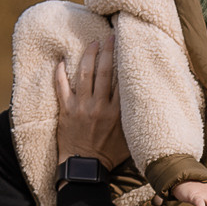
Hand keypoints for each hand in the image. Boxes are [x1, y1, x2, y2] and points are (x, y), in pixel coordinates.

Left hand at [53, 38, 128, 168]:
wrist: (85, 169)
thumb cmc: (108, 156)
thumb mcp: (130, 140)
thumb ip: (135, 122)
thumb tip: (146, 107)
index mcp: (117, 113)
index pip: (123, 81)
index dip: (125, 62)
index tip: (128, 47)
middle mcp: (100, 106)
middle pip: (105, 71)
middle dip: (108, 50)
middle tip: (109, 36)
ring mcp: (81, 107)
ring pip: (85, 74)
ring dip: (88, 55)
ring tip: (92, 42)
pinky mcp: (66, 110)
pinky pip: (61, 86)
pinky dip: (60, 72)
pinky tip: (61, 60)